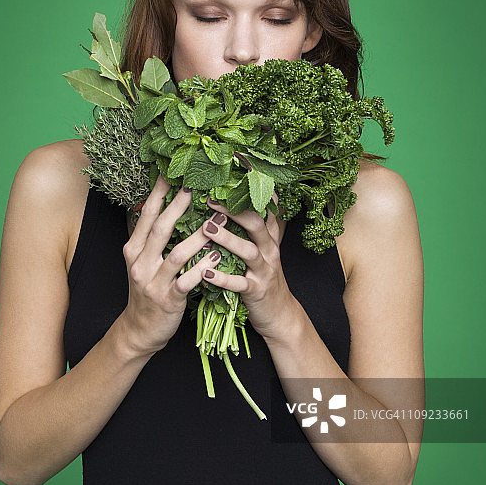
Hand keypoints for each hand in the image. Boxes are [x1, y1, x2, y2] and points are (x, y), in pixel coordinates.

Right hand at [120, 175, 227, 356]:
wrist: (140, 330)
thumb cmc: (148, 292)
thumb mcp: (142, 262)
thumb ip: (151, 237)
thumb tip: (164, 205)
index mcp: (134, 249)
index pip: (147, 215)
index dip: (159, 192)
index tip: (172, 172)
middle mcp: (140, 262)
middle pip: (160, 228)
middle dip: (179, 206)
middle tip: (197, 187)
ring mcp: (153, 282)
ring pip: (177, 253)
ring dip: (199, 236)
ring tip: (218, 222)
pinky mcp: (167, 299)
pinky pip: (187, 281)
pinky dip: (203, 267)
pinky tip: (217, 256)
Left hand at [200, 193, 298, 340]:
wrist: (279, 314)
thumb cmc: (262, 278)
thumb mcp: (263, 249)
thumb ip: (252, 228)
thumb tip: (234, 201)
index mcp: (269, 238)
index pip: (266, 208)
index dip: (253, 191)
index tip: (238, 170)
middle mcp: (269, 250)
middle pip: (257, 224)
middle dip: (234, 210)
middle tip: (210, 199)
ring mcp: (264, 271)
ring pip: (249, 251)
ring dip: (227, 238)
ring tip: (206, 227)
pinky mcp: (257, 291)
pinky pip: (240, 283)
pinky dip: (223, 278)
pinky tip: (205, 273)